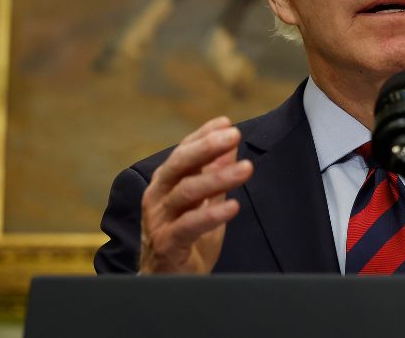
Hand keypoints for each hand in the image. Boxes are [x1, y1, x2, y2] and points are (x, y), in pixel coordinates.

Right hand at [139, 116, 253, 272]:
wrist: (170, 281)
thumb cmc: (186, 240)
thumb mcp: (205, 203)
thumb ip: (214, 175)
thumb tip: (229, 145)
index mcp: (165, 183)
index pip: (183, 152)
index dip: (203, 135)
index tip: (226, 122)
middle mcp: (157, 197)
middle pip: (179, 165)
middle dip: (207, 147)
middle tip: (233, 134)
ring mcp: (159, 220)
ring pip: (186, 192)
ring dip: (218, 178)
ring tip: (246, 168)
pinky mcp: (166, 243)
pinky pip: (189, 225)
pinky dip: (212, 214)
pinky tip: (233, 206)